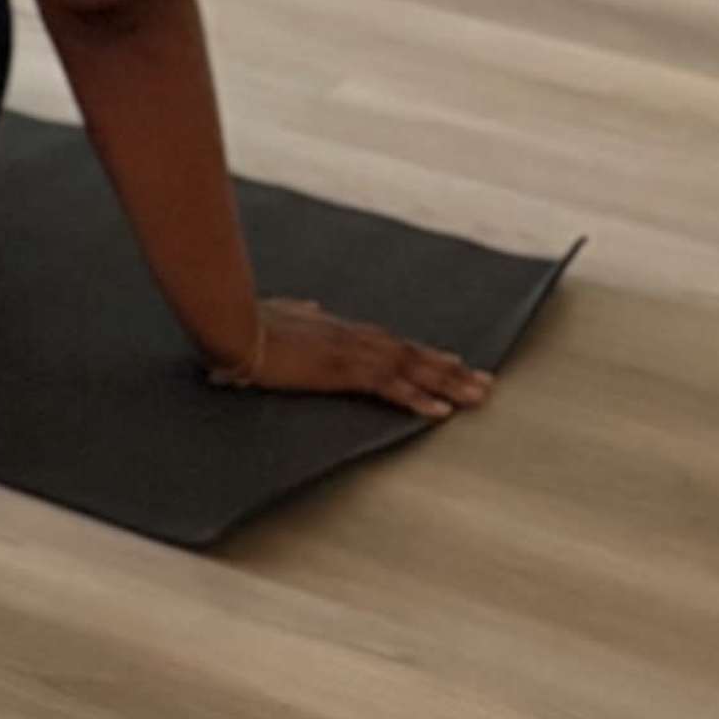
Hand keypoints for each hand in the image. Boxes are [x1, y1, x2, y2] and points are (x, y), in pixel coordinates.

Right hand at [207, 296, 492, 422]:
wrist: (233, 324)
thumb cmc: (247, 321)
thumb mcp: (279, 314)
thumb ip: (301, 312)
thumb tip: (314, 307)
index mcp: (339, 328)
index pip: (392, 342)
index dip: (424, 354)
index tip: (451, 361)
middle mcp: (353, 337)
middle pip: (412, 354)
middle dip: (450, 370)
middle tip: (484, 383)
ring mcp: (351, 352)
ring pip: (411, 368)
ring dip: (447, 383)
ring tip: (477, 396)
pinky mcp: (342, 370)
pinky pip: (390, 387)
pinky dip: (417, 398)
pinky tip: (440, 411)